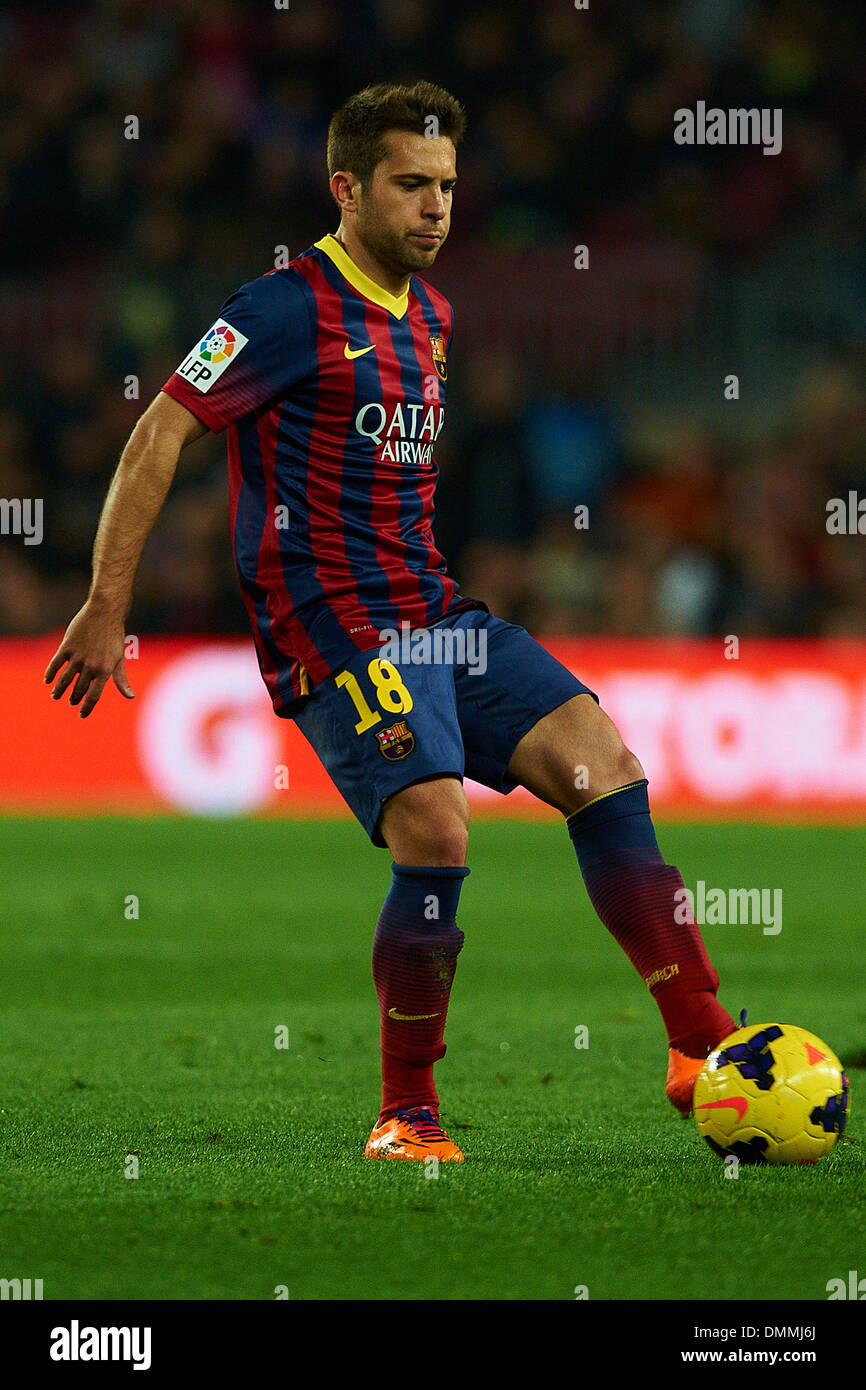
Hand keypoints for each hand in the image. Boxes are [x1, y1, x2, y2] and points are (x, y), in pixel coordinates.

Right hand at [44, 602, 135, 717]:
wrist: (105, 612)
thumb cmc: (114, 636)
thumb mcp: (119, 659)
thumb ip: (121, 679)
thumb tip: (130, 696)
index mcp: (104, 671)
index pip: (93, 695)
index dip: (87, 707)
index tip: (82, 714)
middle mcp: (90, 666)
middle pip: (78, 689)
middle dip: (74, 698)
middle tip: (71, 701)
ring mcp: (77, 656)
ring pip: (64, 679)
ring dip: (59, 690)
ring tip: (56, 695)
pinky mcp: (67, 646)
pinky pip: (55, 664)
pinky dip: (50, 674)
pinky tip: (47, 680)